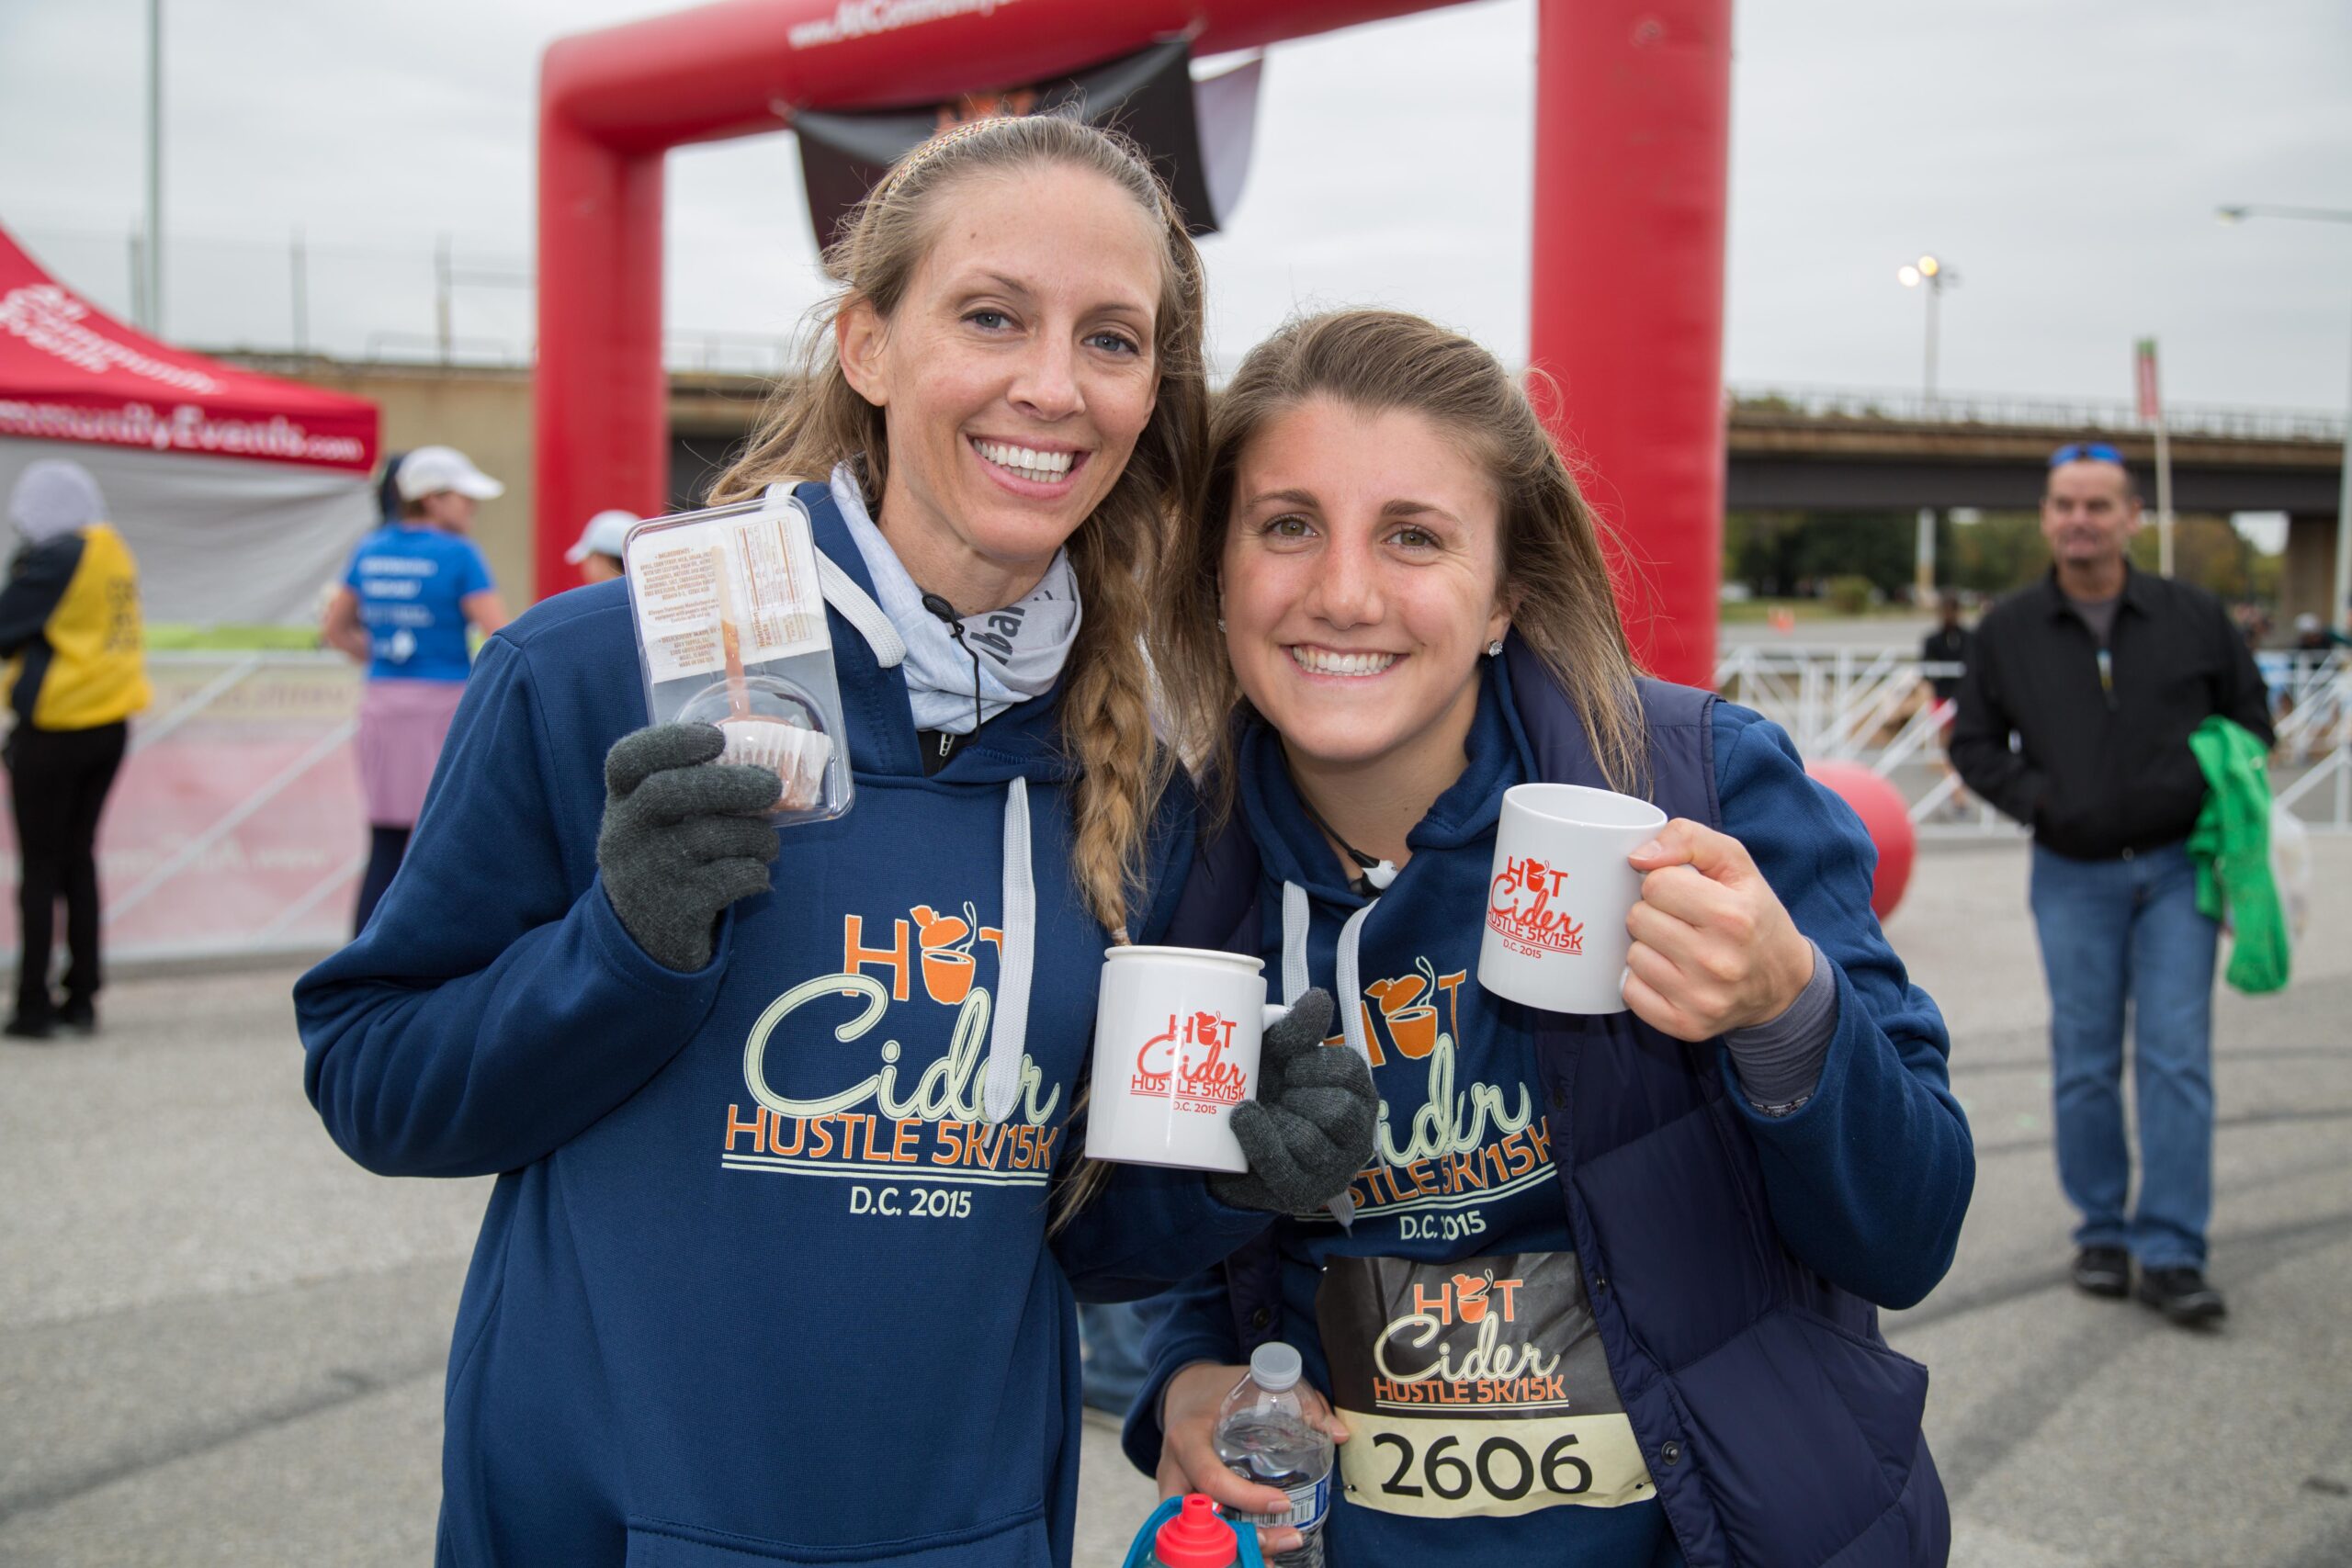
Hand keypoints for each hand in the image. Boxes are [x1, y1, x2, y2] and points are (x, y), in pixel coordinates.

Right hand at [597, 723, 782, 971]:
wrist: (646, 939)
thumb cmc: (665, 858)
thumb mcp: (656, 821)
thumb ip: (689, 788)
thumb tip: (763, 764)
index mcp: (621, 803)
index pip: (627, 760)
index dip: (672, 741)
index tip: (716, 737)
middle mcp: (624, 835)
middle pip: (668, 791)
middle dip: (731, 783)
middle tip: (771, 786)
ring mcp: (646, 874)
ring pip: (713, 836)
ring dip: (758, 836)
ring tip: (767, 844)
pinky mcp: (675, 911)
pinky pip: (732, 877)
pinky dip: (756, 872)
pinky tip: (754, 875)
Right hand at [1156, 1361, 1349, 1559]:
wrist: (1182, 1392)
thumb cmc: (1220, 1389)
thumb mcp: (1256, 1384)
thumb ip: (1299, 1403)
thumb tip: (1337, 1434)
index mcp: (1187, 1437)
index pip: (1211, 1477)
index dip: (1246, 1498)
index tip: (1283, 1503)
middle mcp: (1173, 1469)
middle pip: (1199, 1519)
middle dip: (1241, 1540)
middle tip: (1289, 1537)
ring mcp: (1173, 1489)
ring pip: (1194, 1534)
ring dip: (1234, 1550)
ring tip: (1275, 1557)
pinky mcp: (1179, 1502)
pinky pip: (1196, 1533)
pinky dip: (1223, 1548)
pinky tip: (1255, 1555)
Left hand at [1212, 991, 1376, 1214]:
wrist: (1227, 1146)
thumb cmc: (1265, 1089)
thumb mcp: (1277, 1053)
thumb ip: (1297, 1028)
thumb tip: (1318, 999)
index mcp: (1358, 1092)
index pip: (1351, 1069)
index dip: (1314, 1062)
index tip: (1290, 1065)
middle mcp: (1357, 1134)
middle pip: (1339, 1111)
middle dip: (1299, 1095)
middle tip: (1277, 1092)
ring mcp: (1333, 1170)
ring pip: (1310, 1141)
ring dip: (1277, 1120)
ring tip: (1259, 1110)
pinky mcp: (1302, 1194)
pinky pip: (1283, 1166)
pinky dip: (1258, 1138)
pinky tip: (1240, 1118)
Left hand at [1623, 818, 1813, 1040]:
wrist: (1783, 984)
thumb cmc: (1753, 915)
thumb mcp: (1736, 864)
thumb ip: (1689, 839)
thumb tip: (1638, 857)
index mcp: (1732, 916)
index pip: (1655, 884)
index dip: (1664, 883)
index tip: (1684, 893)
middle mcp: (1718, 961)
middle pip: (1638, 919)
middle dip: (1654, 914)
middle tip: (1682, 922)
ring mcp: (1701, 999)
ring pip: (1633, 955)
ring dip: (1649, 947)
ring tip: (1680, 949)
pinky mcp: (1686, 1026)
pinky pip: (1631, 992)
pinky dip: (1644, 981)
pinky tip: (1671, 975)